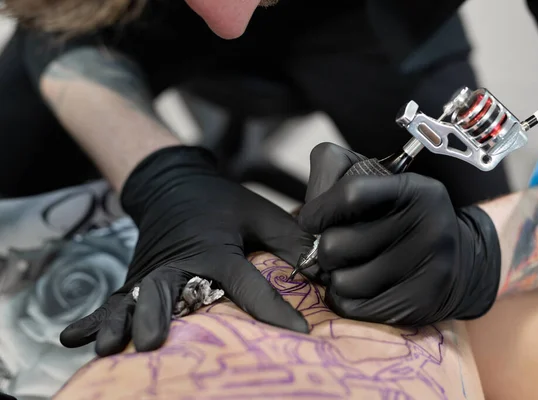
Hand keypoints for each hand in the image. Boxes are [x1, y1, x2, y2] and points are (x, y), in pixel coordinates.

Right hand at [60, 146, 312, 355]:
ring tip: (107, 347)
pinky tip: (72, 338)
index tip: (299, 335)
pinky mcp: (136, 278)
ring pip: (133, 299)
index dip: (275, 310)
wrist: (175, 185)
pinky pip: (112, 299)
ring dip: (119, 322)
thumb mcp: (260, 213)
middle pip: (169, 292)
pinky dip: (93, 318)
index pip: (248, 284)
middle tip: (153, 343)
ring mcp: (152, 272)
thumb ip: (289, 239)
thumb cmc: (223, 204)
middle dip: (160, 316)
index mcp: (216, 250)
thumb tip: (321, 266)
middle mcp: (180, 264)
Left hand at [298, 143, 501, 325]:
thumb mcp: (375, 180)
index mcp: (413, 189)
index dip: (318, 210)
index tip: (311, 220)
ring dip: (336, 277)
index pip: (350, 194)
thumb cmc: (400, 215)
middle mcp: (427, 225)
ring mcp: (428, 267)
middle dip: (325, 248)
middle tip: (339, 247)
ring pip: (341, 281)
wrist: (462, 260)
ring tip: (353, 267)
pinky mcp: (421, 303)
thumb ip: (333, 173)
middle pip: (336, 243)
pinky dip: (347, 300)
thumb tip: (306, 215)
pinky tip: (363, 288)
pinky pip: (354, 308)